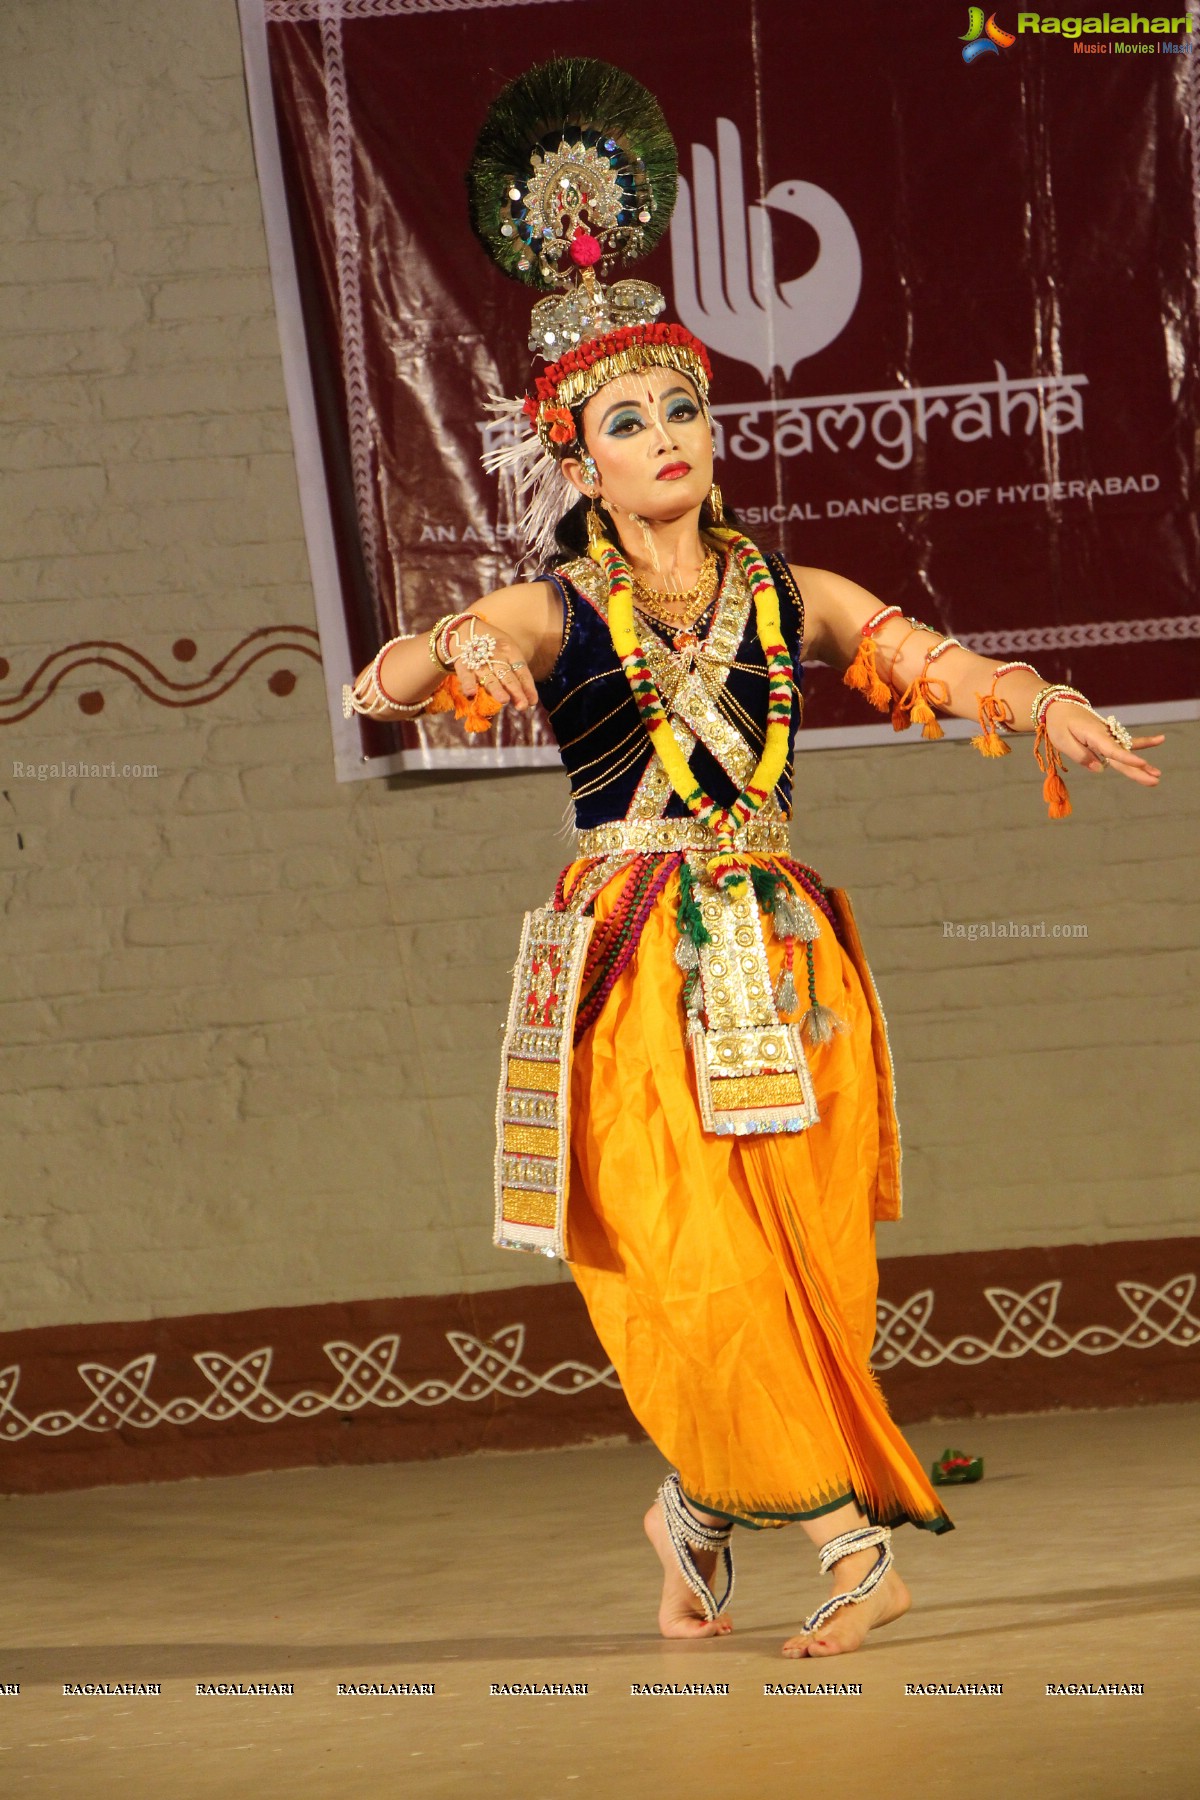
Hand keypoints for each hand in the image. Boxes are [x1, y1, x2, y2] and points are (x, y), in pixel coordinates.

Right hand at [443, 613, 537, 712]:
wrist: (465, 630)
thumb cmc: (493, 647)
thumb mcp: (509, 653)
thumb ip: (518, 675)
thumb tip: (531, 700)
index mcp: (511, 652)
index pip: (522, 672)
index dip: (528, 687)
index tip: (532, 702)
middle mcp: (497, 656)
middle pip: (508, 676)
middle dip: (516, 691)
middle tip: (522, 706)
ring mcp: (479, 661)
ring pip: (489, 677)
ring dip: (497, 689)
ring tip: (504, 700)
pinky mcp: (463, 665)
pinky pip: (465, 675)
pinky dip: (468, 684)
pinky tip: (471, 693)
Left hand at [1045, 700, 1162, 786]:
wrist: (1060, 705)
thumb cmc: (1059, 724)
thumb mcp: (1062, 741)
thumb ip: (1080, 755)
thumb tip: (1100, 769)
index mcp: (1094, 735)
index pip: (1112, 750)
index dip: (1127, 758)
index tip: (1142, 764)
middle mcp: (1105, 735)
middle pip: (1123, 756)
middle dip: (1139, 769)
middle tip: (1156, 780)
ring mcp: (1108, 736)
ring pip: (1127, 751)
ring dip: (1142, 763)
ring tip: (1158, 774)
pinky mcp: (1107, 737)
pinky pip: (1124, 744)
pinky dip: (1141, 744)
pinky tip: (1158, 741)